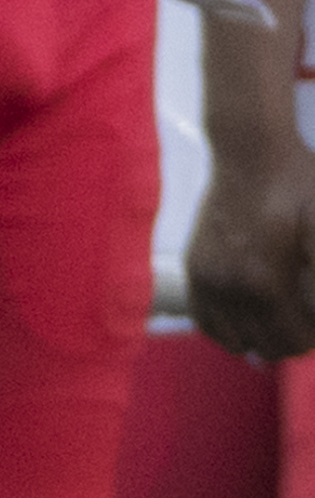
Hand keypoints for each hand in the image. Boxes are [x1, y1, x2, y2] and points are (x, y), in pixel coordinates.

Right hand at [186, 134, 314, 360]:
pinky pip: (205, 321)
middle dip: (293, 338)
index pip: (294, 340)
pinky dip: (227, 328)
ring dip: (260, 337)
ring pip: (234, 342)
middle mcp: (229, 288)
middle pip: (266, 347)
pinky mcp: (194, 268)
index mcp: (265, 283)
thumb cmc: (296, 183)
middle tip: (306, 315)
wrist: (248, 150)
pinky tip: (248, 313)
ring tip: (279, 315)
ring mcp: (206, 279)